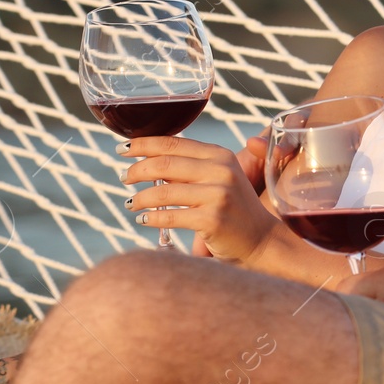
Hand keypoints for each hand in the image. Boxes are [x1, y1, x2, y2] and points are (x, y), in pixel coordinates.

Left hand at [122, 137, 282, 264]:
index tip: (122, 149)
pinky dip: (151, 218)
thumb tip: (147, 160)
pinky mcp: (212, 220)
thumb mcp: (219, 179)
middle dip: (136, 171)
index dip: (143, 144)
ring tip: (131, 203)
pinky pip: (170, 217)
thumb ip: (191, 167)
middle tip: (124, 178)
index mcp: (220, 155)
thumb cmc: (233, 209)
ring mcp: (218, 195)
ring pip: (163, 192)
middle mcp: (221, 171)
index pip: (173, 142)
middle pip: (165, 164)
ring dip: (140, 198)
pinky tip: (143, 219)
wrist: (261, 240)